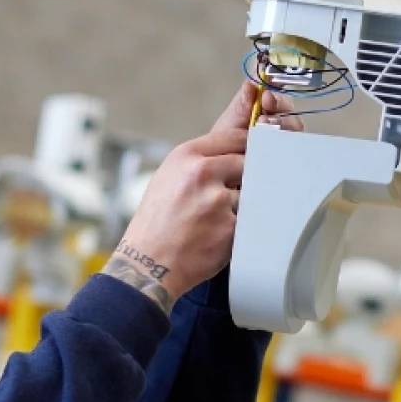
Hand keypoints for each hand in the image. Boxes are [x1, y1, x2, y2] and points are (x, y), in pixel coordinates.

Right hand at [112, 82, 302, 300]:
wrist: (147, 263)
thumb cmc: (157, 223)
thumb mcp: (169, 178)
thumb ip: (201, 162)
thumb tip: (236, 154)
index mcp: (186, 156)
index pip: (233, 138)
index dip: (247, 147)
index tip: (253, 153)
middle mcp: (202, 173)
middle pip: (247, 163)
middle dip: (243, 179)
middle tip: (225, 197)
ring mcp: (218, 200)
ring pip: (249, 193)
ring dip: (239, 205)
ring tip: (213, 221)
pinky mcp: (230, 226)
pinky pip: (248, 220)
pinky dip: (239, 228)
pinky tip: (216, 235)